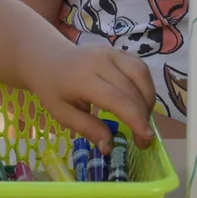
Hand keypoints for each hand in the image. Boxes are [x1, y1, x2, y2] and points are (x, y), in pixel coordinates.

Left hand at [24, 44, 154, 153]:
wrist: (48, 59)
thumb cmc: (52, 88)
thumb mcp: (61, 113)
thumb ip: (87, 128)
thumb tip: (109, 147)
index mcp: (83, 77)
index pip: (117, 99)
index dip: (135, 119)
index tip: (145, 139)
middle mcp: (100, 60)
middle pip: (132, 89)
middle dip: (143, 116)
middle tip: (143, 139)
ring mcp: (111, 52)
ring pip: (141, 74)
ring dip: (148, 100)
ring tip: (142, 119)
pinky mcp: (118, 51)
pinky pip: (139, 67)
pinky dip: (145, 85)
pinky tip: (139, 101)